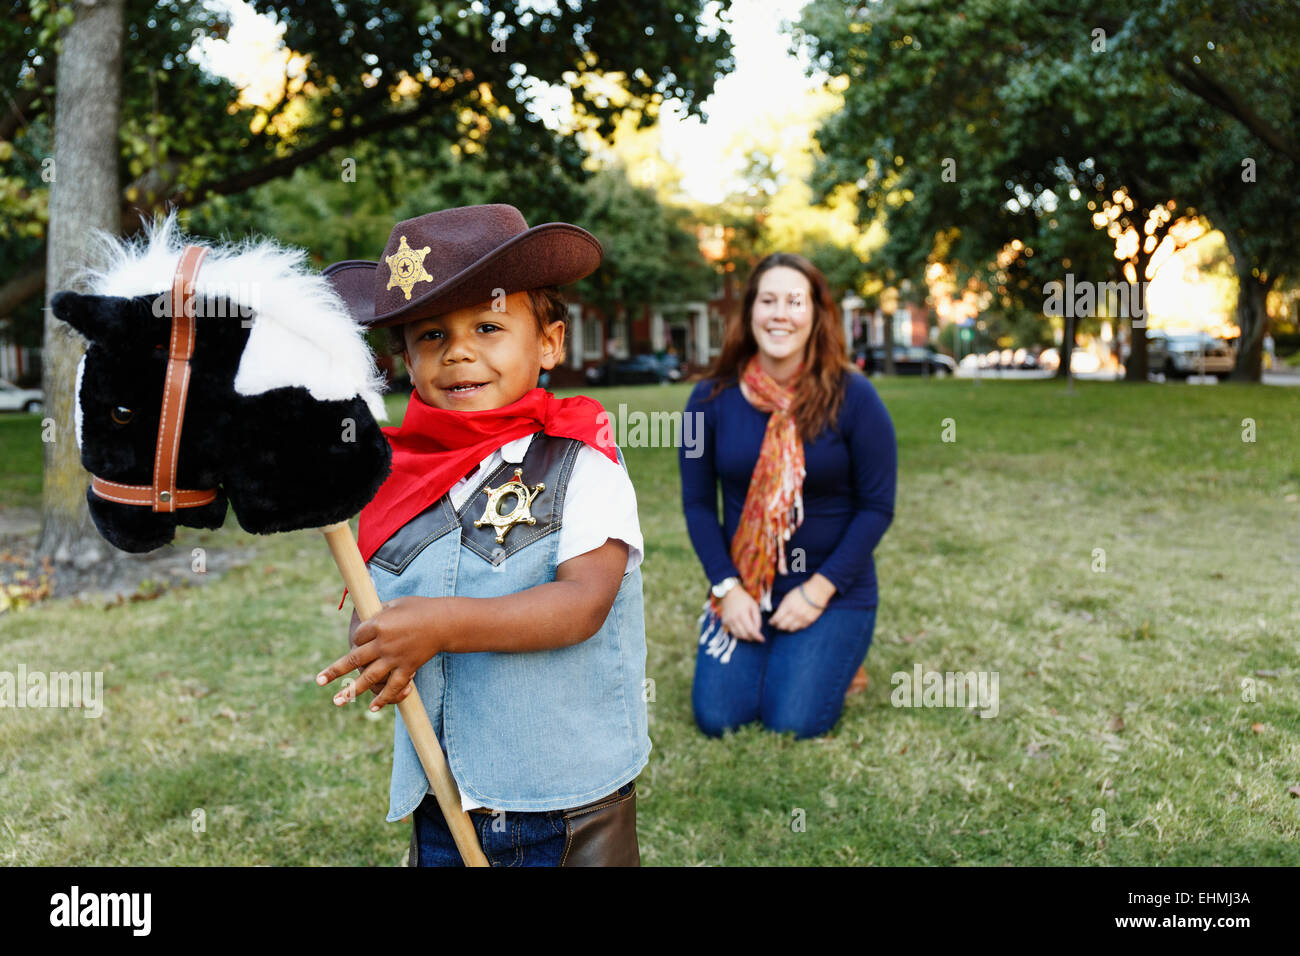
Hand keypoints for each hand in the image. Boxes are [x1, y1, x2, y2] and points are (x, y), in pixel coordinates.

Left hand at [318, 597, 437, 710]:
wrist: (444, 622)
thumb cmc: (420, 608)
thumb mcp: (395, 603)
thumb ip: (379, 612)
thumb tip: (367, 616)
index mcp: (377, 625)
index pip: (357, 637)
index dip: (357, 639)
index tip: (361, 640)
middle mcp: (382, 644)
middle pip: (353, 659)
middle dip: (334, 671)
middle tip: (319, 681)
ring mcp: (394, 658)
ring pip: (369, 677)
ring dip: (352, 691)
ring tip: (337, 701)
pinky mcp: (407, 668)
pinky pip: (393, 686)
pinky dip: (384, 698)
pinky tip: (373, 707)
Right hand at [720, 585, 764, 642]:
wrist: (729, 593)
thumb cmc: (744, 599)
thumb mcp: (754, 606)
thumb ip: (757, 619)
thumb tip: (758, 630)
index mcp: (742, 614)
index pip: (751, 630)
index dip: (757, 637)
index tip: (762, 639)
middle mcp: (734, 619)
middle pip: (744, 635)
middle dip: (752, 638)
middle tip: (757, 637)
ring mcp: (728, 621)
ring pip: (738, 636)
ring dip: (745, 637)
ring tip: (751, 635)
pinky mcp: (724, 622)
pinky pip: (732, 632)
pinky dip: (739, 634)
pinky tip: (743, 631)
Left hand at [769, 573, 834, 630]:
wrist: (817, 591)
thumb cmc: (801, 592)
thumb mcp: (788, 596)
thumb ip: (783, 606)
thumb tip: (777, 614)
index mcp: (787, 606)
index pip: (776, 618)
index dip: (772, 622)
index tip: (771, 622)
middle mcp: (794, 614)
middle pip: (782, 625)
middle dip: (778, 626)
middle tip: (776, 626)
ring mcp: (802, 618)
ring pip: (791, 628)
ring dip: (786, 628)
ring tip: (784, 627)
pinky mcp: (809, 621)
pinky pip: (800, 628)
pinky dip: (795, 628)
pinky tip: (793, 626)